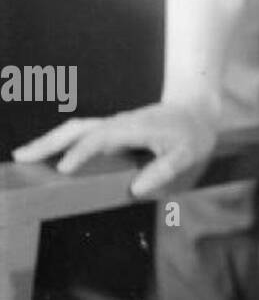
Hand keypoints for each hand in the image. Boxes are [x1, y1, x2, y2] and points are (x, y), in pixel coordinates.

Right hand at [12, 97, 220, 199]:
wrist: (195, 109)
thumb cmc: (192, 133)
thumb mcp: (188, 153)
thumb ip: (165, 170)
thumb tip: (136, 190)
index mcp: (135, 128)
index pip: (101, 138)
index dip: (82, 153)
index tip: (65, 170)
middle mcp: (119, 124)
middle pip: (79, 128)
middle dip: (51, 142)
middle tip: (22, 157)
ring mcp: (113, 126)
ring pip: (76, 129)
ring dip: (50, 141)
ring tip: (23, 156)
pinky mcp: (111, 131)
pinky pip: (81, 135)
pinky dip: (61, 142)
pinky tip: (46, 156)